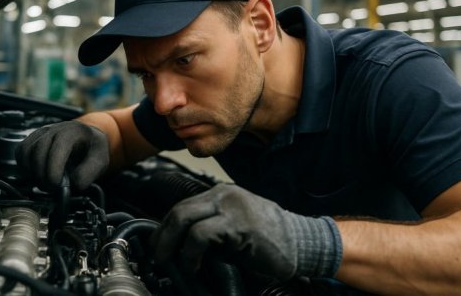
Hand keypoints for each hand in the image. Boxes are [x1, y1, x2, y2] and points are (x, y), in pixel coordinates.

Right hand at [15, 120, 108, 189]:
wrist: (87, 140)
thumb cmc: (92, 149)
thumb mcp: (100, 161)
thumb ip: (89, 173)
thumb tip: (74, 184)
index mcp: (73, 131)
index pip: (58, 146)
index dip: (53, 168)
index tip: (56, 184)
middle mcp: (55, 129)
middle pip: (38, 151)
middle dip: (42, 175)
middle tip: (51, 189)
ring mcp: (41, 133)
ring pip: (26, 152)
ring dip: (33, 172)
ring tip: (46, 183)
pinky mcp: (32, 139)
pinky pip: (21, 153)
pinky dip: (25, 167)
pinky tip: (38, 174)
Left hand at [151, 183, 342, 280]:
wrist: (303, 244)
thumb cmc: (270, 241)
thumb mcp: (234, 229)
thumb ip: (210, 231)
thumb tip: (180, 248)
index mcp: (222, 194)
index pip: (183, 207)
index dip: (165, 229)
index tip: (158, 247)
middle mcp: (224, 195)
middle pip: (179, 211)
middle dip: (162, 237)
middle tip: (157, 257)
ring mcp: (231, 207)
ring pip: (184, 218)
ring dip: (170, 245)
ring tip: (169, 263)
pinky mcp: (237, 224)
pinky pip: (201, 235)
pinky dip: (190, 253)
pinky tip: (192, 266)